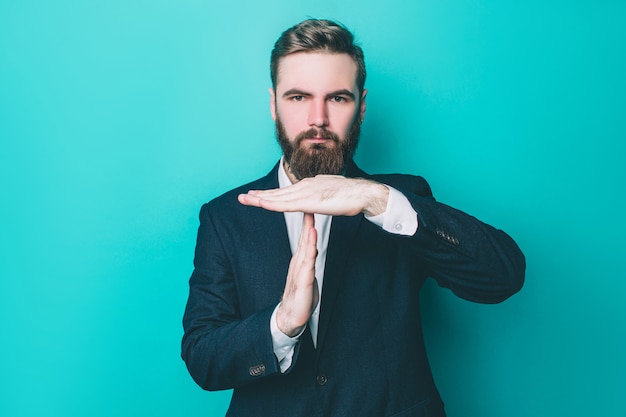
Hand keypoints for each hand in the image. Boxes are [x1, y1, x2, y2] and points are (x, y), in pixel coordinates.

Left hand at [238, 175, 389, 216]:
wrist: (363, 193)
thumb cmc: (351, 196)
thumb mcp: (330, 194)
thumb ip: (320, 196)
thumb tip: (315, 198)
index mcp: (309, 186)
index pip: (285, 192)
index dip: (270, 194)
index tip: (256, 196)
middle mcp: (305, 186)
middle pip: (278, 193)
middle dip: (259, 195)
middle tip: (242, 197)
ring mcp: (306, 193)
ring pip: (278, 197)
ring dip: (260, 199)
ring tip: (245, 200)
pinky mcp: (310, 201)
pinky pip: (287, 204)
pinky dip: (272, 204)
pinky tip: (261, 203)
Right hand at [276, 213, 318, 336]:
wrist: (290, 317)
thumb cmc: (301, 297)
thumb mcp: (307, 275)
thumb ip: (309, 260)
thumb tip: (313, 248)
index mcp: (301, 260)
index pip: (306, 238)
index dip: (308, 221)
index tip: (311, 205)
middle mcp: (299, 263)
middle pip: (304, 239)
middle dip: (307, 221)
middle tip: (309, 202)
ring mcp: (300, 272)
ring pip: (304, 249)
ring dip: (307, 234)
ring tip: (310, 218)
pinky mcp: (303, 283)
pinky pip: (307, 265)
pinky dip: (309, 253)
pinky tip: (312, 244)